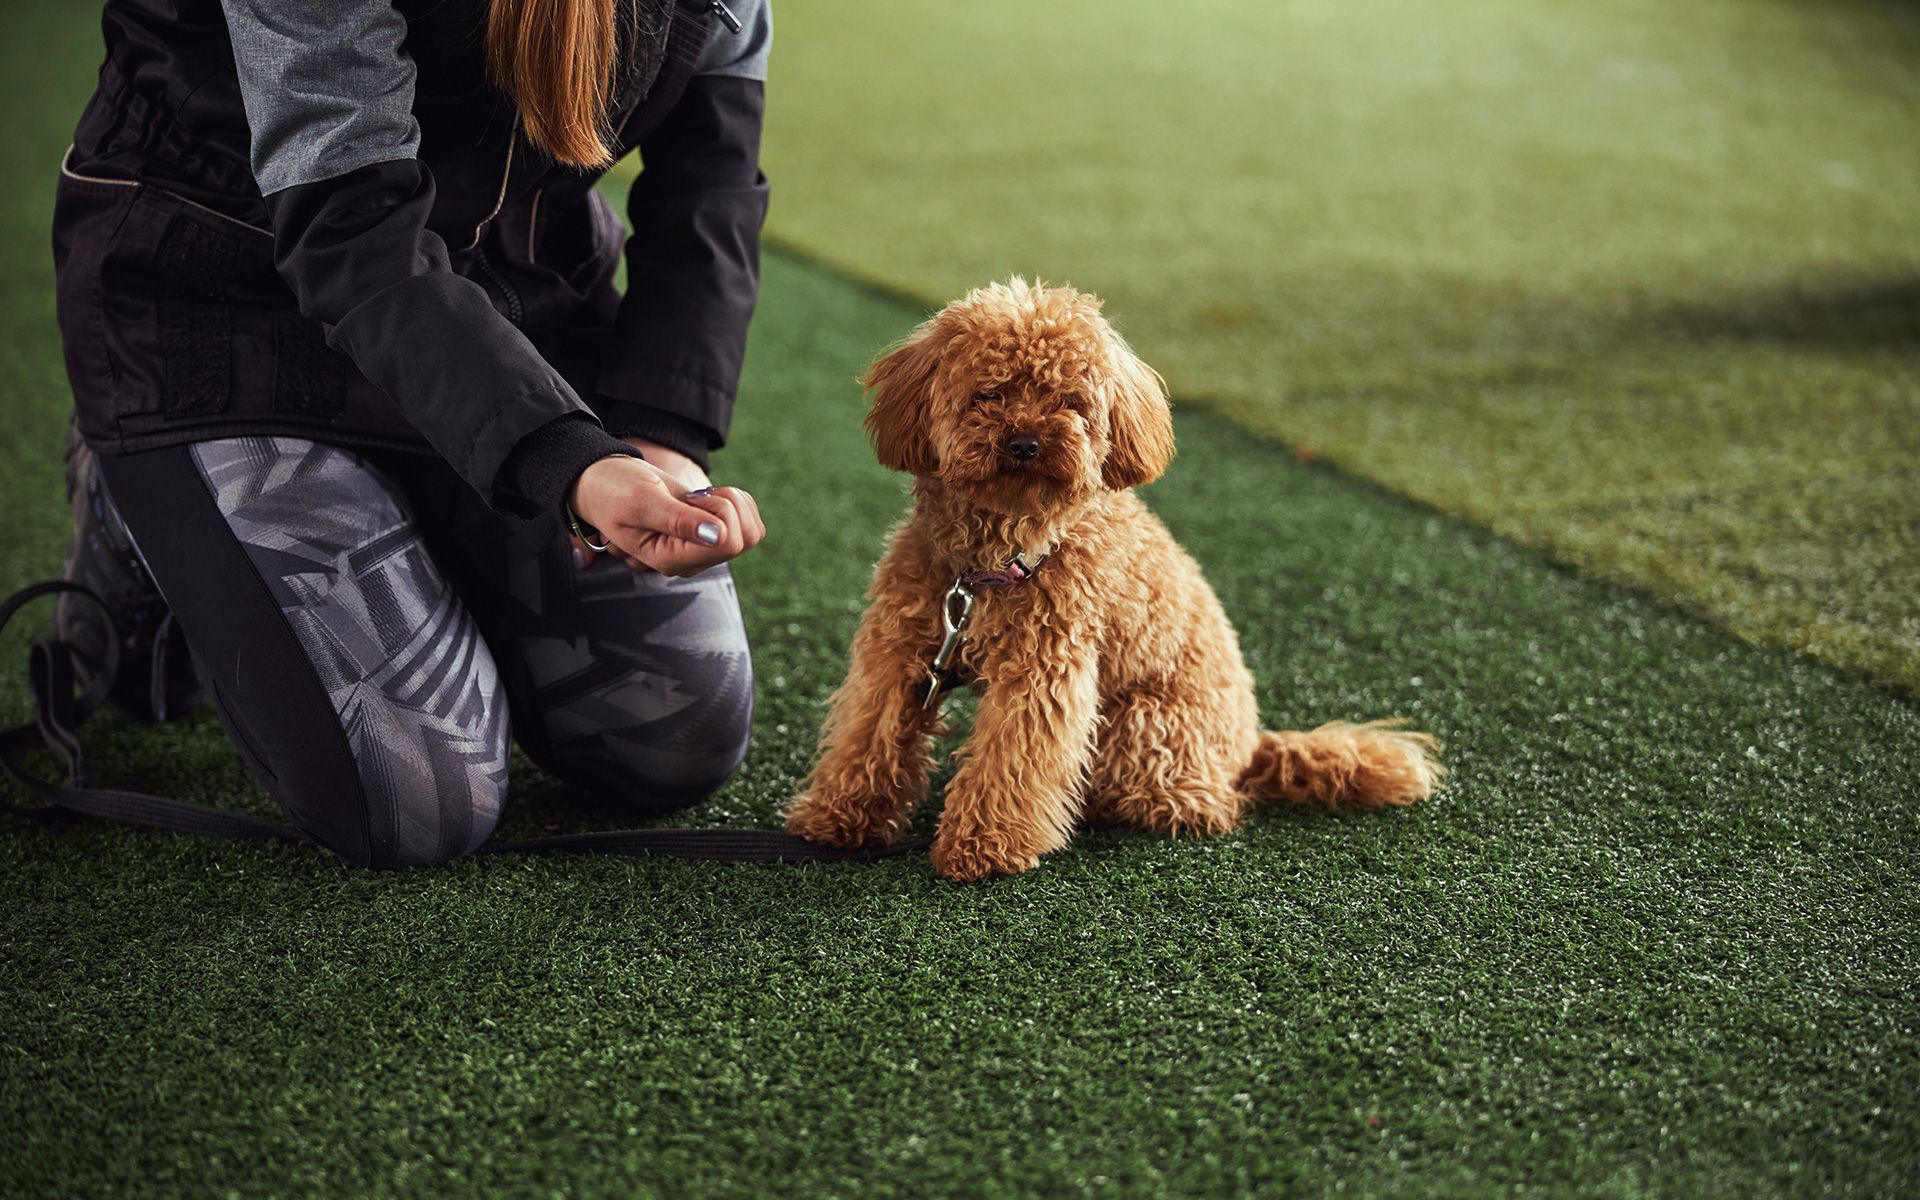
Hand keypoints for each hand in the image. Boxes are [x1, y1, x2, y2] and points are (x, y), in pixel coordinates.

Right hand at [568, 454, 764, 576]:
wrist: (607, 481)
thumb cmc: (615, 491)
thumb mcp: (642, 501)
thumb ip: (679, 521)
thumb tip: (720, 537)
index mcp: (671, 560)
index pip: (728, 544)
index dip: (717, 512)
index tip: (688, 500)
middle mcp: (692, 560)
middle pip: (744, 537)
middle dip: (725, 504)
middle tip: (691, 498)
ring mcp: (705, 550)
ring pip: (752, 531)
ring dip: (731, 502)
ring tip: (697, 498)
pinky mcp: (714, 535)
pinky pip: (749, 519)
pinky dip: (734, 499)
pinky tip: (705, 498)